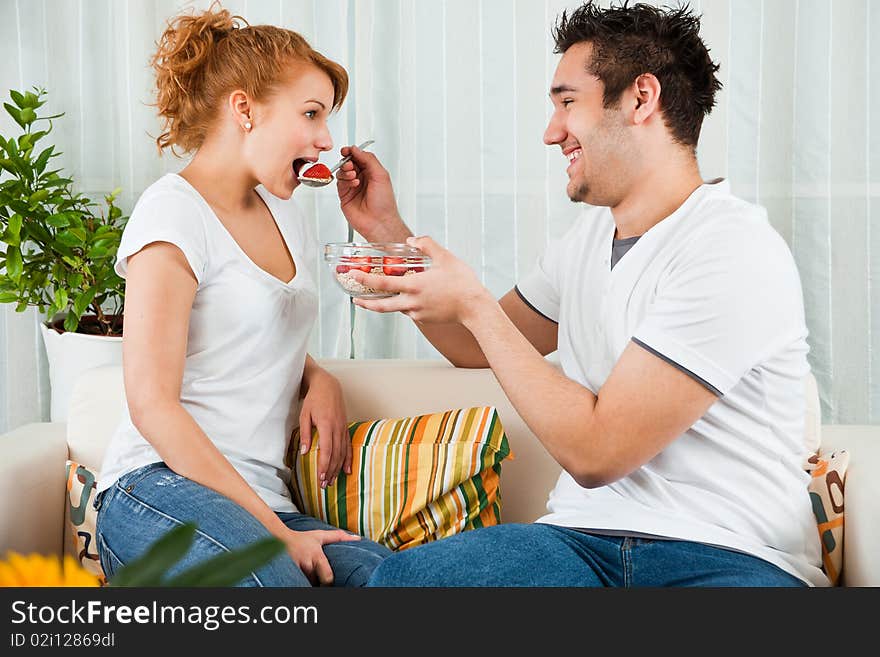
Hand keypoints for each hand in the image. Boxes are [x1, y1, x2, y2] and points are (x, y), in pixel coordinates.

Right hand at [282, 528, 360, 585]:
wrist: (277, 539)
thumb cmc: (302, 539)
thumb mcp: (320, 536)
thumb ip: (339, 537)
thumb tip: (358, 538)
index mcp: (316, 556)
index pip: (327, 577)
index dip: (330, 584)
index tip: (331, 584)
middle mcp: (306, 564)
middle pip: (316, 584)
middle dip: (319, 585)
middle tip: (323, 585)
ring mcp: (295, 571)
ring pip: (306, 585)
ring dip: (309, 584)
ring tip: (313, 582)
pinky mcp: (287, 575)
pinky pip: (296, 583)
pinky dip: (299, 584)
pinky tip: (301, 582)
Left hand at [298, 368, 350, 487]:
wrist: (327, 386)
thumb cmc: (314, 400)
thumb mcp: (304, 415)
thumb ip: (305, 434)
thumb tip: (305, 452)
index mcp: (326, 425)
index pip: (327, 450)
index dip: (324, 465)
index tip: (320, 477)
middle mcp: (337, 428)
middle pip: (336, 454)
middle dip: (330, 471)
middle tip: (324, 485)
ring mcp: (343, 428)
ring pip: (342, 452)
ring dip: (337, 468)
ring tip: (332, 481)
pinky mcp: (345, 428)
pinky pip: (348, 446)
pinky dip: (348, 459)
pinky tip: (347, 470)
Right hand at [335, 145, 411, 241]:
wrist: (378, 222)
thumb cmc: (384, 203)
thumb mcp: (381, 175)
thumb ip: (368, 159)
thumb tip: (356, 149)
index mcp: (372, 172)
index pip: (359, 157)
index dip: (352, 152)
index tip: (347, 150)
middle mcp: (362, 179)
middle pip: (349, 163)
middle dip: (348, 161)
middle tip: (350, 164)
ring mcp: (353, 187)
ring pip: (343, 172)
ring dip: (346, 171)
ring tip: (353, 176)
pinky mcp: (345, 196)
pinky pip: (340, 183)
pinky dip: (345, 181)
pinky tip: (353, 184)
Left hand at [349, 236, 493, 324]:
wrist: (475, 308)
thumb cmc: (462, 283)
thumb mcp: (445, 258)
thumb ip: (426, 245)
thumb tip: (412, 240)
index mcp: (413, 286)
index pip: (382, 284)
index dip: (364, 279)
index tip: (353, 275)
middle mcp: (412, 302)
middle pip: (381, 306)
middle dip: (366, 303)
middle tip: (356, 300)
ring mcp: (418, 313)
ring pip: (397, 309)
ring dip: (387, 303)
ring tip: (382, 297)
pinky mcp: (425, 320)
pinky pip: (410, 312)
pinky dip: (406, 305)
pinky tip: (411, 298)